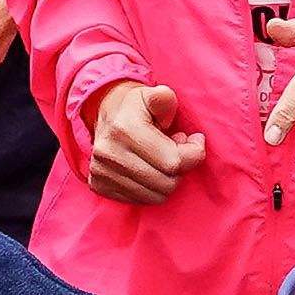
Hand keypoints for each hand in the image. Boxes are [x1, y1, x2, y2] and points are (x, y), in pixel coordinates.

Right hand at [84, 79, 206, 204]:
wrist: (106, 114)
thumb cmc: (137, 106)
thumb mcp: (154, 94)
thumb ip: (165, 99)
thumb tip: (171, 116)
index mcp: (125, 129)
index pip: (174, 162)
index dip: (194, 153)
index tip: (195, 140)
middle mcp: (110, 154)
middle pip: (167, 183)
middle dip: (180, 168)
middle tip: (177, 149)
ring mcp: (102, 172)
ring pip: (156, 196)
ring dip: (167, 180)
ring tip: (163, 159)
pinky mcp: (99, 185)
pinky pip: (140, 200)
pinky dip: (151, 188)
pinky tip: (149, 169)